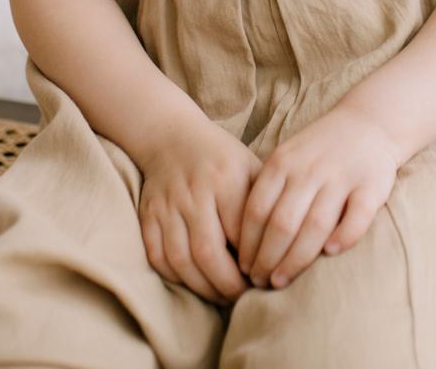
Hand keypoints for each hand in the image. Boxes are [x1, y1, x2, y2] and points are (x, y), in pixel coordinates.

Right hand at [138, 118, 262, 305]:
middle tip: (243, 297)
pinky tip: (194, 281)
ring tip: (222, 297)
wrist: (173, 137)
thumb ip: (266, 203)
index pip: (241, 234)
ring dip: (204, 288)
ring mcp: (168, 205)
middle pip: (208, 253)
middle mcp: (194, 193)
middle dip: (228, 285)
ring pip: (181, 260)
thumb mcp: (250, 168)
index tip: (265, 278)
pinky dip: (176, 277)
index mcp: (225, 179)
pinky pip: (158, 257)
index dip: (253, 263)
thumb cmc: (222, 158)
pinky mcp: (148, 214)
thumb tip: (286, 246)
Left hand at [237, 106, 399, 289]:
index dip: (247, 243)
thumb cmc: (318, 151)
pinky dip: (344, 237)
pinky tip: (330, 254)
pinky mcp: (371, 185)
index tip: (242, 267)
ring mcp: (340, 177)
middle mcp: (309, 170)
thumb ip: (269, 190)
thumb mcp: (286, 158)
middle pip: (282, 223)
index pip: (257, 209)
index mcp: (282, 162)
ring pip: (315, 226)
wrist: (368, 123)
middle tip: (258, 282)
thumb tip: (242, 239)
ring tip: (280, 281)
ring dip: (296, 260)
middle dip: (267, 259)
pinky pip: (357, 217)